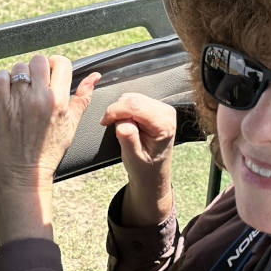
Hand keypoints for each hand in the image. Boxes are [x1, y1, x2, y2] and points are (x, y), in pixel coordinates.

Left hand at [0, 54, 100, 243]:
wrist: (24, 174)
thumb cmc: (48, 152)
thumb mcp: (72, 125)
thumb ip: (82, 98)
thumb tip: (94, 76)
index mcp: (59, 101)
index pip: (61, 63)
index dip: (56, 65)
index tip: (51, 73)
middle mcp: (40, 97)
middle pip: (39, 60)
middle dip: (38, 68)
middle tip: (35, 82)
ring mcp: (19, 100)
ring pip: (19, 67)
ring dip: (19, 75)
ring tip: (21, 90)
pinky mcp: (0, 105)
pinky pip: (0, 77)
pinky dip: (2, 80)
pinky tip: (7, 92)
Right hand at [99, 93, 176, 226]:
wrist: (152, 173)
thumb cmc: (145, 167)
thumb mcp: (133, 157)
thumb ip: (128, 139)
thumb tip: (122, 123)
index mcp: (164, 125)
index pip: (135, 106)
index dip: (116, 111)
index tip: (105, 122)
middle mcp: (166, 113)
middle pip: (133, 99)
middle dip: (118, 111)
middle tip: (115, 129)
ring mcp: (161, 108)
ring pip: (131, 97)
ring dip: (121, 111)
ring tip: (124, 129)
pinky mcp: (155, 107)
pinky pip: (133, 100)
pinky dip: (125, 110)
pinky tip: (127, 123)